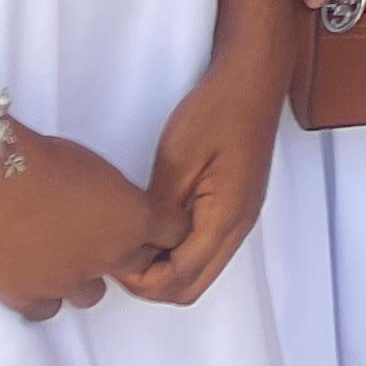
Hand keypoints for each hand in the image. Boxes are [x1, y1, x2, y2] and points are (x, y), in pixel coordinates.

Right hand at [0, 125, 161, 320]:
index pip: (175, 233)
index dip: (166, 226)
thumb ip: (120, 200)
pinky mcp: (29, 298)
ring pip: (92, 295)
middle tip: (105, 237)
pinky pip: (48, 309)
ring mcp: (69, 283)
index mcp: (136, 221)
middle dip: (128, 253)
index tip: (156, 223)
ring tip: (62, 255)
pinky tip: (34, 273)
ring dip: (84, 278)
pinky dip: (43, 295)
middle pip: (139, 267)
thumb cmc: (49, 161)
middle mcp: (109, 258)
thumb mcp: (103, 171)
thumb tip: (118, 211)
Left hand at [113, 52, 284, 303]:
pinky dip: (177, 252)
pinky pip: (205, 248)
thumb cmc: (217, 111)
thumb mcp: (176, 159)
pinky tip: (155, 227)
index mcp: (226, 217)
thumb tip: (137, 247)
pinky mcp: (235, 205)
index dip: (140, 280)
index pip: (180, 279)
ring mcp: (241, 216)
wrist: (253, 77)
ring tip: (134, 239)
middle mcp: (239, 226)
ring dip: (164, 268)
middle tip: (119, 254)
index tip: (112, 256)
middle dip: (151, 283)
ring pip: (199, 271)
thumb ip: (157, 210)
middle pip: (191, 287)